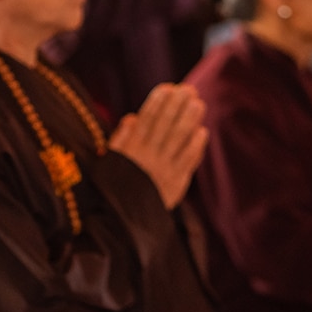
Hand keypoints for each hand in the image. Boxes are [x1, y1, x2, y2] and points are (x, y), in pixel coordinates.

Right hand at [108, 83, 208, 208]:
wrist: (122, 223)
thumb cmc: (114, 189)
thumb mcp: (109, 162)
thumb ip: (120, 139)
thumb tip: (132, 117)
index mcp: (130, 150)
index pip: (146, 120)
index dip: (158, 102)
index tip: (168, 87)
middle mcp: (148, 157)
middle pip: (166, 125)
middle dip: (177, 105)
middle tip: (189, 89)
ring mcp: (164, 170)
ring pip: (178, 140)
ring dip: (190, 120)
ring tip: (199, 103)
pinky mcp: (176, 183)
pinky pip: (188, 161)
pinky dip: (195, 146)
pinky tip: (202, 131)